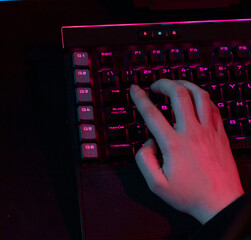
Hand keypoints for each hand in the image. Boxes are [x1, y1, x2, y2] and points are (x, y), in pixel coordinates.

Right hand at [130, 79, 243, 223]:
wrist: (221, 203)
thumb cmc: (190, 196)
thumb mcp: (156, 185)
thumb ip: (144, 161)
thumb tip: (147, 142)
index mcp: (174, 144)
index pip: (152, 113)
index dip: (140, 98)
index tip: (134, 89)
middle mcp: (192, 132)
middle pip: (178, 94)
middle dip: (164, 83)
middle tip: (155, 86)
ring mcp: (209, 131)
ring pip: (200, 95)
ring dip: (185, 84)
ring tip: (176, 85)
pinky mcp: (220, 134)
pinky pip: (213, 107)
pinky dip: (202, 97)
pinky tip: (196, 100)